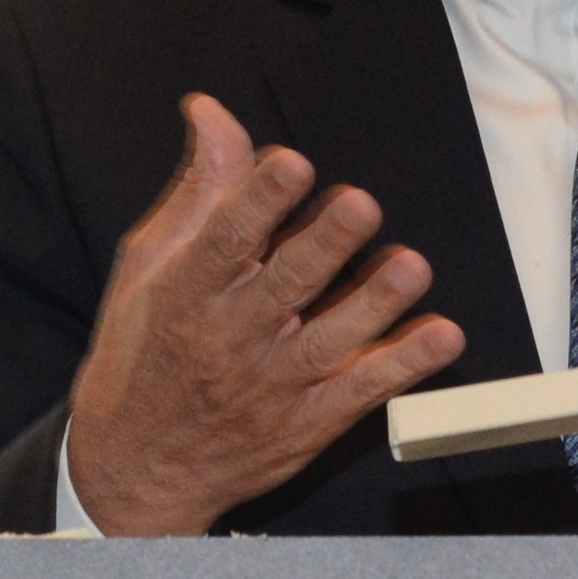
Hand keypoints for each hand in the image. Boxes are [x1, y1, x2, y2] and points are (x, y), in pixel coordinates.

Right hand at [65, 93, 466, 536]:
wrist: (136, 466)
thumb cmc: (146, 349)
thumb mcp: (151, 265)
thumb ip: (197, 188)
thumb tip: (213, 112)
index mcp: (188, 291)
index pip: (225, 240)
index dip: (259, 199)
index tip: (291, 161)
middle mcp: (231, 337)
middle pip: (285, 286)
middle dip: (324, 244)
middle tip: (361, 205)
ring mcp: (273, 385)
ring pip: (330, 341)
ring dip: (374, 304)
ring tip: (410, 267)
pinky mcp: (306, 422)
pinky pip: (361, 393)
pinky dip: (404, 367)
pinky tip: (440, 336)